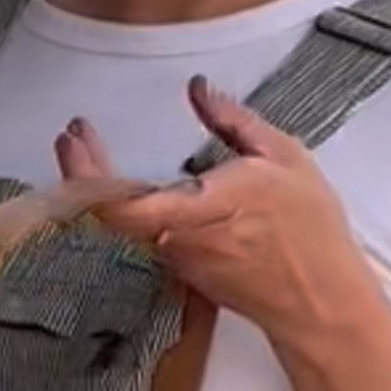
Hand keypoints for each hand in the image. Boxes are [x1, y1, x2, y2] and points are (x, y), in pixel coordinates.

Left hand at [53, 80, 389, 363]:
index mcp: (204, 207)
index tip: (75, 140)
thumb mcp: (284, 157)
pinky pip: (141, 235)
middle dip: (83, 169)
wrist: (319, 302)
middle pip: (111, 212)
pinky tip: (118, 185)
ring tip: (83, 148)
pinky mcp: (181, 271)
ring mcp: (177, 259)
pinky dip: (122, 207)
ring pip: (124, 224)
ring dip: (100, 186)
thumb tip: (198, 88)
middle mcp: (180, 239)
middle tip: (71, 135)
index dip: (90, 177)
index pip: (128, 206)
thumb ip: (234, 121)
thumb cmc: (310, 229)